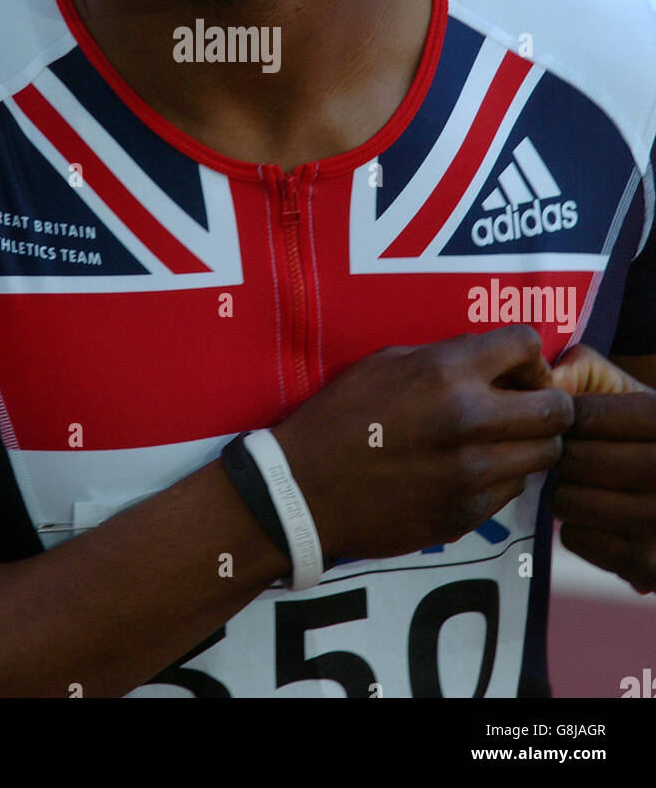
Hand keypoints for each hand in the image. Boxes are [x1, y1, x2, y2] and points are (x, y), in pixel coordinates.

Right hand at [273, 324, 573, 562]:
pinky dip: (501, 477)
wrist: (302, 489)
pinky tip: (467, 469)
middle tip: (521, 407)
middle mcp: (468, 421)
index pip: (527, 345)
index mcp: (445, 373)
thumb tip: (493, 363)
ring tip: (496, 440)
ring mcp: (471, 473)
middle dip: (546, 402)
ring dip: (528, 443)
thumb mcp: (385, 362)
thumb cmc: (338, 417)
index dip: (525, 356)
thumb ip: (446, 357)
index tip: (511, 369)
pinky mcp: (467, 514)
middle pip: (557, 409)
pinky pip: (512, 489)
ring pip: (545, 454)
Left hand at [548, 348, 655, 593]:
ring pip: (566, 500)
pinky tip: (603, 518)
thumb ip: (586, 370)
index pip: (583, 415)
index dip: (564, 418)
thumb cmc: (644, 438)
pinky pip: (574, 538)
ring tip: (590, 486)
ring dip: (566, 492)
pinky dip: (578, 528)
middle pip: (572, 459)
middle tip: (575, 456)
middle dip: (563, 456)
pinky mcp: (647, 565)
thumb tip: (548, 378)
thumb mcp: (630, 393)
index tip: (569, 422)